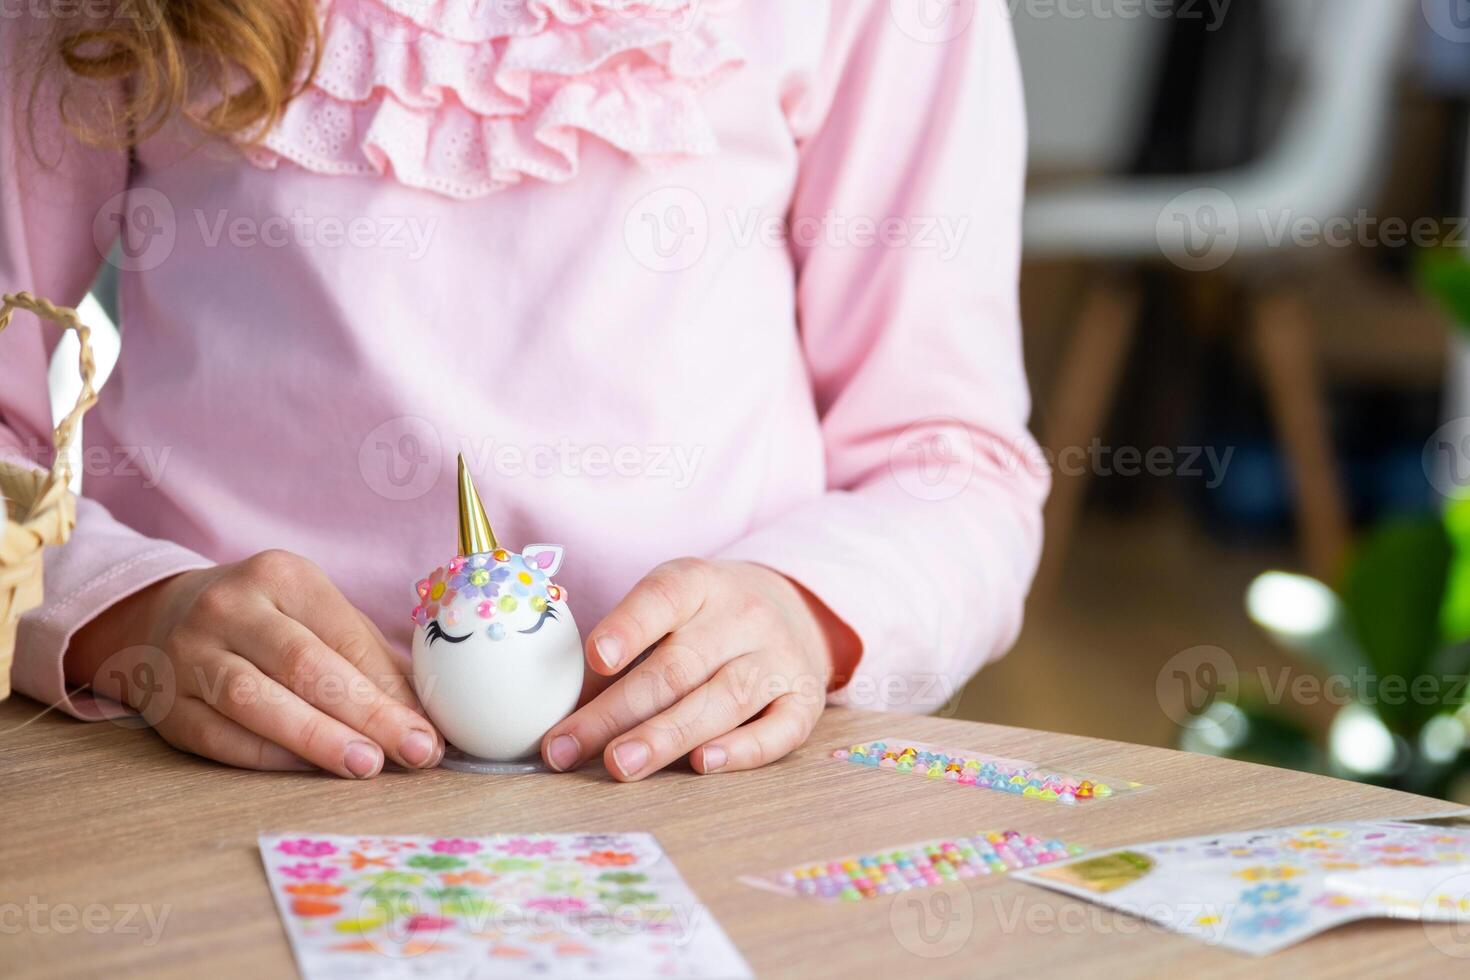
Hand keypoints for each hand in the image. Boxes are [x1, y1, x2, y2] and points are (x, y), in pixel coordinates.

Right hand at [66, 550, 443, 777]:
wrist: (165, 614)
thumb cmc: (268, 621)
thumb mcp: (318, 615)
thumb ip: (370, 660)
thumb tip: (428, 716)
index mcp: (283, 576)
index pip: (345, 637)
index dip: (390, 689)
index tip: (428, 732)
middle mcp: (232, 608)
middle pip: (305, 666)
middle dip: (366, 714)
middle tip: (412, 753)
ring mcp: (191, 653)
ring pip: (256, 701)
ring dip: (316, 739)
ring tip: (365, 765)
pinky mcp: (167, 702)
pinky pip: (219, 736)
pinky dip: (268, 756)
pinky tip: (308, 770)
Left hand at [539, 559, 859, 779]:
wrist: (793, 610)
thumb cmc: (704, 621)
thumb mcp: (666, 609)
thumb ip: (619, 652)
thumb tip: (553, 712)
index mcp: (698, 584)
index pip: (662, 599)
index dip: (629, 627)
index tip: (596, 657)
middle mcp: (743, 617)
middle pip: (678, 667)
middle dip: (618, 711)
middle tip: (569, 747)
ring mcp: (778, 658)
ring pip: (722, 700)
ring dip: (666, 737)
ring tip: (619, 765)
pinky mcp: (803, 699)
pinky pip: (778, 729)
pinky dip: (742, 750)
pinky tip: (702, 766)